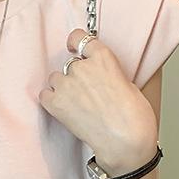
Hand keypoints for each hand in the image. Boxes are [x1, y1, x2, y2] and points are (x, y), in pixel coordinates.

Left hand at [38, 28, 157, 170]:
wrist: (124, 140)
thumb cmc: (133, 117)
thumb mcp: (127, 83)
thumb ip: (108, 74)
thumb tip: (99, 79)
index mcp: (103, 57)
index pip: (81, 38)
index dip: (76, 43)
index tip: (73, 47)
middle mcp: (82, 67)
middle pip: (70, 64)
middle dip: (76, 75)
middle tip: (86, 93)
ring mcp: (67, 85)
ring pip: (56, 78)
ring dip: (63, 87)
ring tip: (76, 104)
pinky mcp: (55, 104)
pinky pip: (44, 95)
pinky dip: (51, 100)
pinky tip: (63, 109)